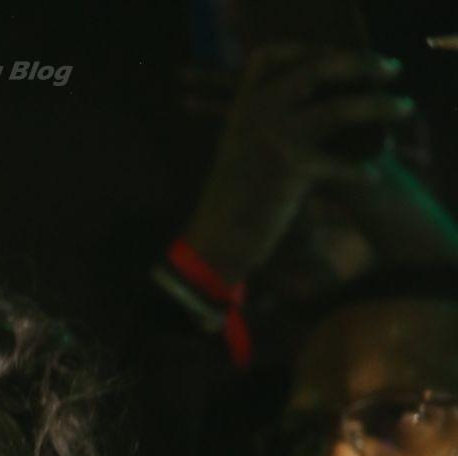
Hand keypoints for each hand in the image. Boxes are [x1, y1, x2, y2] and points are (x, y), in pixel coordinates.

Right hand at [182, 46, 414, 281]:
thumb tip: (309, 105)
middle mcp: (258, 112)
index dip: (307, 48)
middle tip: (389, 69)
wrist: (216, 241)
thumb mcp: (238, 151)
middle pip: (318, 70)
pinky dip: (359, 170)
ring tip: (404, 108)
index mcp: (243, 104)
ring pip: (338, 109)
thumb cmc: (232, 201)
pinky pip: (338, 163)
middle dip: (360, 65)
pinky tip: (372, 174)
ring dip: (378, 107)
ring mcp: (276, 139)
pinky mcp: (291, 170)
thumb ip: (264, 123)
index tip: (336, 51)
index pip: (272, 55)